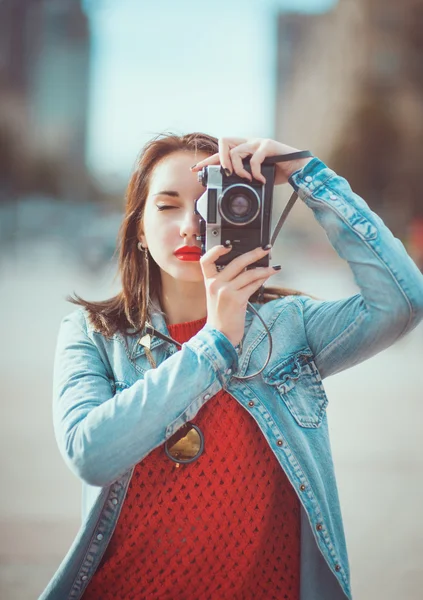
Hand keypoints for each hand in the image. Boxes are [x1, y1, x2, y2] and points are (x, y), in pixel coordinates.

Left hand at [191, 137, 312, 184]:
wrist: (297, 168)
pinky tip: (260, 179)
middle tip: (223, 173)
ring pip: (236, 152)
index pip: (221, 152)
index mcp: (243, 149)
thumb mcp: (255, 176)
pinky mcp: (268, 145)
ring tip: (246, 179)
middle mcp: (248, 143)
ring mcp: (258, 142)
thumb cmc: (277, 172)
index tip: (196, 170)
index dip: (207, 161)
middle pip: (224, 141)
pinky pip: (255, 159)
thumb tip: (229, 185)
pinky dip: (255, 172)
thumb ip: (243, 177)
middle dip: (219, 159)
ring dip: (238, 169)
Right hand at [200, 244, 278, 346]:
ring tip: (273, 267)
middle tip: (265, 249)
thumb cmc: (220, 317)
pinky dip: (262, 279)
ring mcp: (225, 292)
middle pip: (236, 262)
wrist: (219, 336)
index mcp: (209, 282)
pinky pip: (253, 285)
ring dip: (264, 268)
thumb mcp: (217, 296)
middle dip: (254, 253)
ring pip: (248, 273)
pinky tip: (268, 276)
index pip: (206, 260)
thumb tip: (247, 267)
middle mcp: (215, 285)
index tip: (228, 245)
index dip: (216, 250)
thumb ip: (227, 281)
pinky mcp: (237, 300)